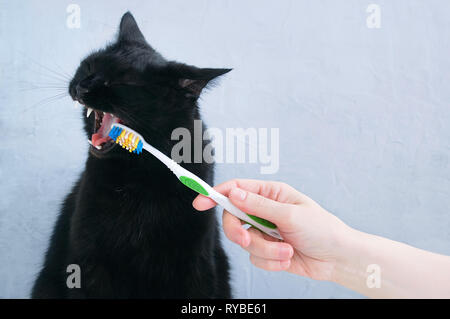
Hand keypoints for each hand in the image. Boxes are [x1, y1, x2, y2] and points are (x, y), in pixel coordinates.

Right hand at [193, 179, 352, 280]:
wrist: (336, 259)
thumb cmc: (321, 229)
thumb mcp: (290, 214)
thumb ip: (258, 206)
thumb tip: (233, 193)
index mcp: (270, 194)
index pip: (236, 189)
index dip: (215, 194)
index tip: (199, 202)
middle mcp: (264, 211)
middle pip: (232, 218)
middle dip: (238, 232)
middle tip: (247, 241)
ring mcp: (264, 232)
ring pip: (244, 242)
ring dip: (265, 251)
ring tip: (287, 251)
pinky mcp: (267, 251)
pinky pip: (254, 258)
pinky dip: (271, 261)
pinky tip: (288, 258)